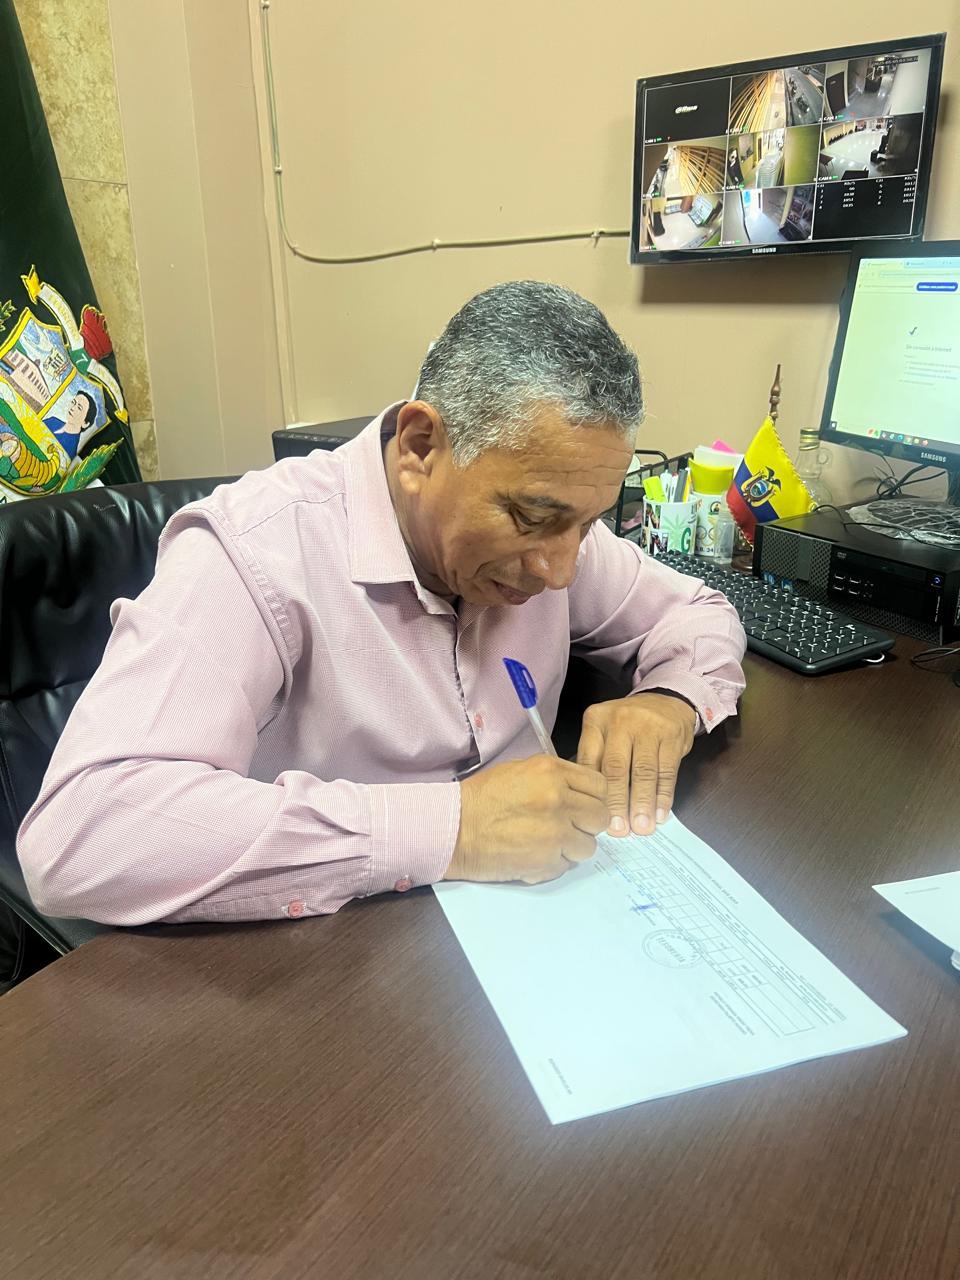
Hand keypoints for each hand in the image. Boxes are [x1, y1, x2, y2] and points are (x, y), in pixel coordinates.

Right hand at [445, 756, 609, 884]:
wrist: (453, 829)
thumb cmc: (480, 800)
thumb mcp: (519, 771)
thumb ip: (554, 779)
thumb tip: (580, 792)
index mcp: (551, 772)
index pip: (599, 786)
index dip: (593, 799)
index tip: (584, 806)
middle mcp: (558, 799)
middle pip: (600, 817)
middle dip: (587, 825)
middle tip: (569, 827)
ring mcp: (555, 832)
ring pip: (589, 846)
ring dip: (572, 847)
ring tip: (548, 843)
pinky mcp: (547, 860)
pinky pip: (567, 865)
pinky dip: (554, 863)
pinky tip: (533, 854)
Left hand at [576, 693, 696, 836]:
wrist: (666, 701)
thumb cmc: (629, 726)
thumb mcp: (606, 732)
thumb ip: (597, 760)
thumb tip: (592, 804)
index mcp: (595, 720)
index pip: (590, 761)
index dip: (594, 794)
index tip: (595, 818)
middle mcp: (620, 721)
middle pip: (616, 768)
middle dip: (617, 803)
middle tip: (619, 830)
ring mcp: (648, 726)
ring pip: (643, 772)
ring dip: (642, 803)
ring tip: (642, 827)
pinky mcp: (671, 736)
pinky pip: (667, 771)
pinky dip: (663, 796)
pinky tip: (660, 814)